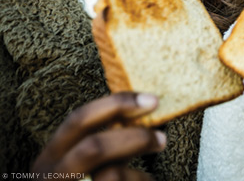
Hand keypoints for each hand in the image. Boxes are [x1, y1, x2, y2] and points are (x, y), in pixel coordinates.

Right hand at [31, 92, 165, 180]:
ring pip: (111, 174)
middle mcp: (50, 177)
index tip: (152, 101)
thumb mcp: (88, 164)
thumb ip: (106, 143)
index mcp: (50, 158)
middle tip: (162, 139)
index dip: (116, 105)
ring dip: (138, 175)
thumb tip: (142, 109)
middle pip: (94, 147)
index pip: (78, 120)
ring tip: (147, 180)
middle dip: (134, 139)